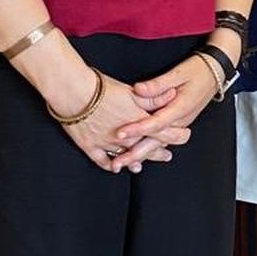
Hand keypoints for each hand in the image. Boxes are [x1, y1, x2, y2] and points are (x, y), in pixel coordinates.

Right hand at [49, 68, 175, 173]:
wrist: (73, 93)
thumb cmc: (102, 88)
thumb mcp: (132, 91)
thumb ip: (153, 96)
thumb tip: (173, 94)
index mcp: (137, 120)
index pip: (162, 132)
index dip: (174, 136)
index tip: (184, 136)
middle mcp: (124, 136)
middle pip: (145, 147)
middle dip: (158, 152)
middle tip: (167, 156)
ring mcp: (106, 142)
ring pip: (125, 156)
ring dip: (135, 160)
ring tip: (142, 165)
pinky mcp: (89, 145)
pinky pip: (102, 160)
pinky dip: (110, 164)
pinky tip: (115, 167)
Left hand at [114, 55, 225, 171]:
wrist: (216, 71)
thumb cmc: (198, 70)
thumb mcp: (179, 73)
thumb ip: (158, 84)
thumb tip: (138, 90)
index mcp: (181, 108)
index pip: (156, 123)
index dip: (137, 129)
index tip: (120, 133)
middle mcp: (181, 120)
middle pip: (157, 143)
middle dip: (135, 154)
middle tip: (117, 164)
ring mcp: (181, 124)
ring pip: (159, 144)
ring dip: (141, 154)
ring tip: (123, 162)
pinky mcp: (178, 123)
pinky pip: (162, 140)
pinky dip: (148, 148)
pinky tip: (136, 153)